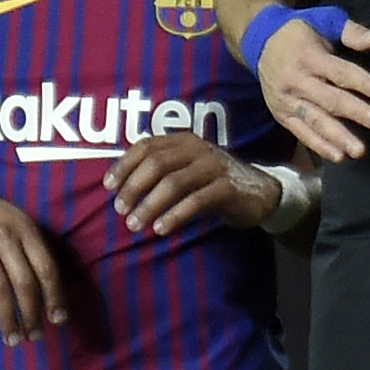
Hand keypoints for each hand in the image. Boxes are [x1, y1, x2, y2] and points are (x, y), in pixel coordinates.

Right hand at [0, 177, 67, 340]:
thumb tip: (51, 286)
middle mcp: (5, 237)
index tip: (59, 320)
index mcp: (26, 229)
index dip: (54, 297)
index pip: (46, 268)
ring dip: (8, 318)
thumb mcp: (17, 219)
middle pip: (24, 283)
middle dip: (32, 314)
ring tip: (13, 339)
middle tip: (34, 336)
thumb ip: (32, 248)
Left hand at [108, 132, 282, 236]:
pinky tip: (161, 229)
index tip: (109, 187)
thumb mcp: (187, 168)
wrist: (260, 192)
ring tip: (135, 224)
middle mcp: (199, 149)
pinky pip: (195, 202)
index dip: (123, 165)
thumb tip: (119, 187)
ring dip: (149, 206)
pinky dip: (174, 216)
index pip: (146, 146)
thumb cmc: (214, 182)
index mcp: (184, 140)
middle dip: (133, 188)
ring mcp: (215, 167)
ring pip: (173, 184)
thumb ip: (161, 169)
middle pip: (156, 164)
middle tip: (121, 210)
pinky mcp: (227, 188)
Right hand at [261, 16, 369, 159]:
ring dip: (339, 136)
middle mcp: (296, 79)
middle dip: (358, 113)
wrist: (259, 40)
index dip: (363, 83)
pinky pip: (301, 132)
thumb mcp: (324, 21)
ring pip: (316, 120)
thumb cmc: (301, 32)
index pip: (340, 72)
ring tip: (360, 151)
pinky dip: (319, 145)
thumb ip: (351, 32)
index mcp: (308, 55)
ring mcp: (286, 99)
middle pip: (331, 99)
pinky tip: (338, 156)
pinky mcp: (281, 114)